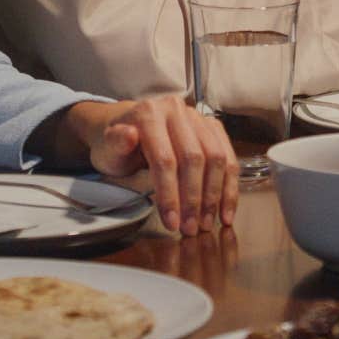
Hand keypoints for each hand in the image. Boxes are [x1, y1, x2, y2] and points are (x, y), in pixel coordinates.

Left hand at [67, 97, 238, 235]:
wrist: (127, 126)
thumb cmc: (117, 144)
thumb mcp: (108, 147)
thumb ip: (117, 142)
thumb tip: (129, 135)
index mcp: (150, 113)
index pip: (165, 159)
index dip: (170, 194)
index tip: (172, 222)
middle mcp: (178, 110)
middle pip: (195, 158)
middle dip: (194, 199)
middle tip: (191, 228)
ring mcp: (198, 118)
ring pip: (216, 158)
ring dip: (215, 196)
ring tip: (207, 223)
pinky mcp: (212, 127)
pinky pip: (228, 157)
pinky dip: (229, 186)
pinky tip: (224, 210)